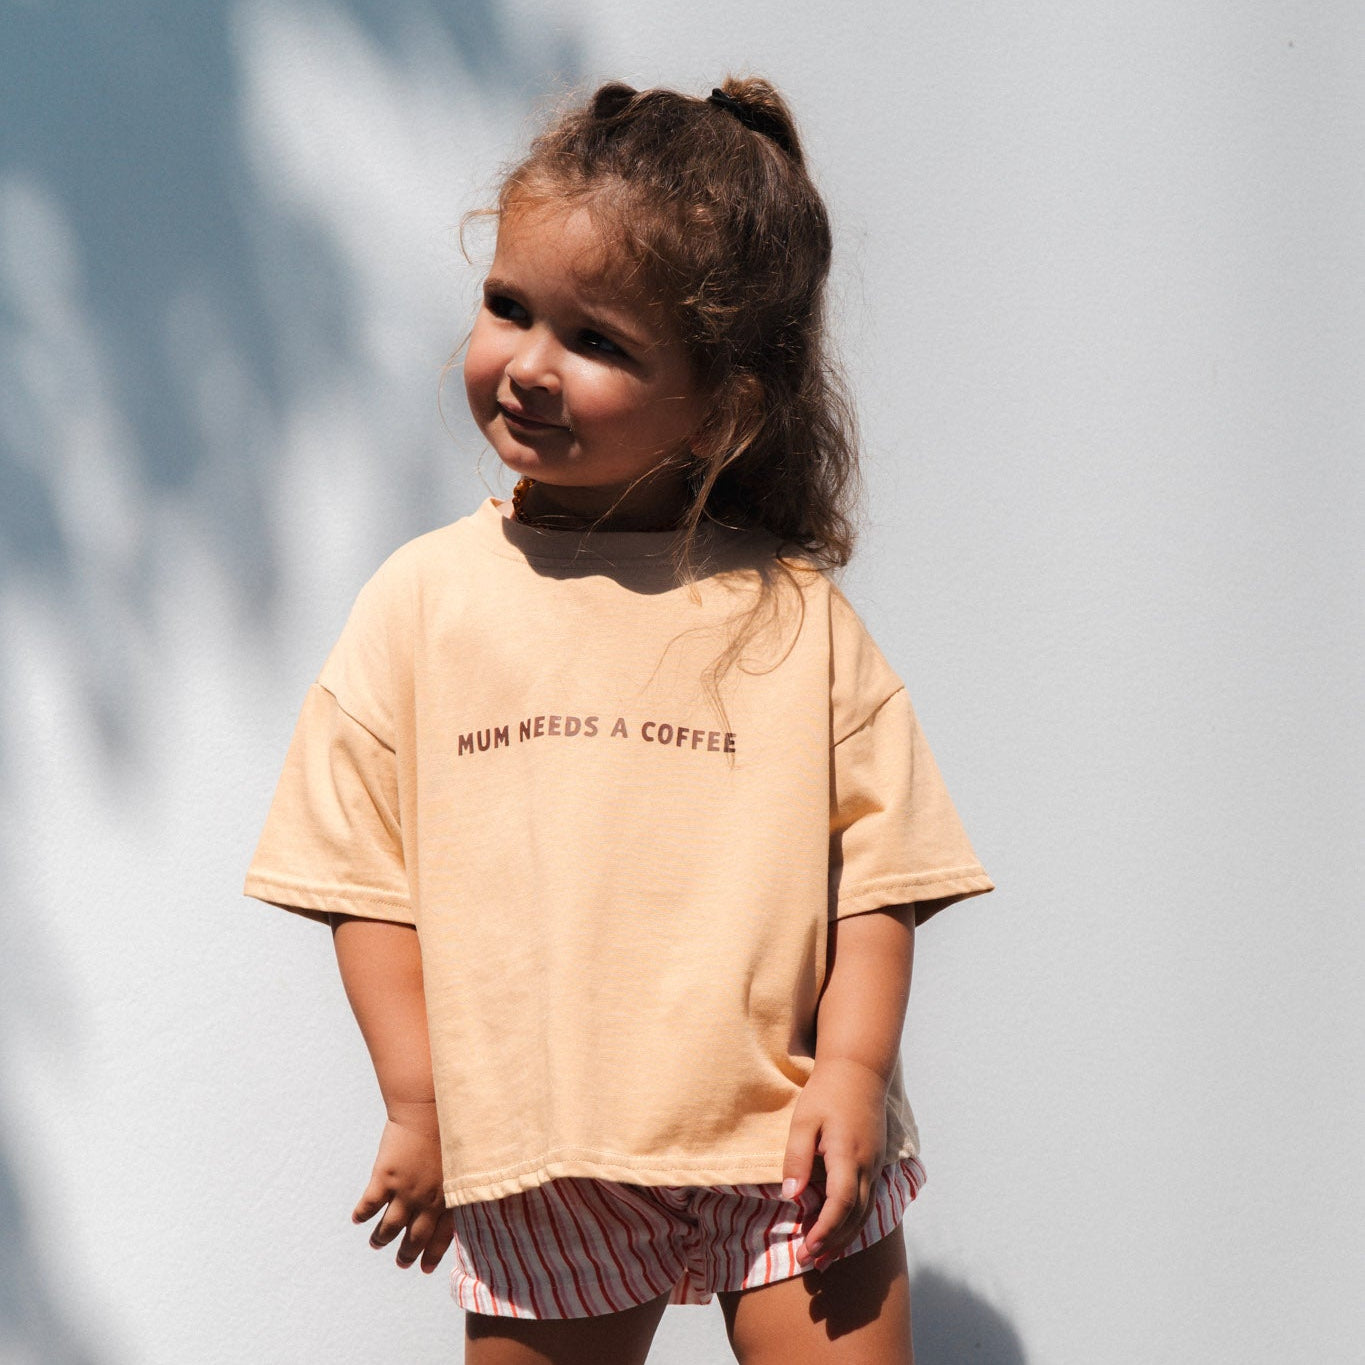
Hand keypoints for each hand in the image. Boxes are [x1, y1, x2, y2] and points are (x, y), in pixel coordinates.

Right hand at [352, 1101, 453, 1272]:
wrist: (429, 1103)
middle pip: (415, 1237)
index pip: (443, 1236)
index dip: (433, 1254)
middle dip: (407, 1253)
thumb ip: (462, 1180)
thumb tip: (463, 1192)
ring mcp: (406, 1190)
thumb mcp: (465, 1158)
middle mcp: (429, 1199)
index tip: (425, 1268)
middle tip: (401, 1263)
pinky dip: (362, 1215)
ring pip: (390, 1227)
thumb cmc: (453, 1125)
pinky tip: (358, 1220)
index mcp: (452, 1196)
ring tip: (376, 1243)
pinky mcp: (386, 1177)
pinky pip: (370, 1205)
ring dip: (381, 1239)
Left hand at [780, 1057, 888, 1270]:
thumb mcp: (803, 1120)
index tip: (807, 1248)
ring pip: (865, 1212)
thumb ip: (797, 1157)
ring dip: (846, 1236)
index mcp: (847, 1154)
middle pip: (855, 1216)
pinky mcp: (875, 1161)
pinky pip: (868, 1200)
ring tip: (824, 1257)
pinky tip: (840, 1229)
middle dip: (834, 1242)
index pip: (841, 1204)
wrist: (859, 1069)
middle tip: (810, 1262)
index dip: (825, 1230)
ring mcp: (874, 1164)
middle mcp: (867, 1165)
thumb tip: (791, 1197)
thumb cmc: (826, 1092)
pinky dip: (854, 1220)